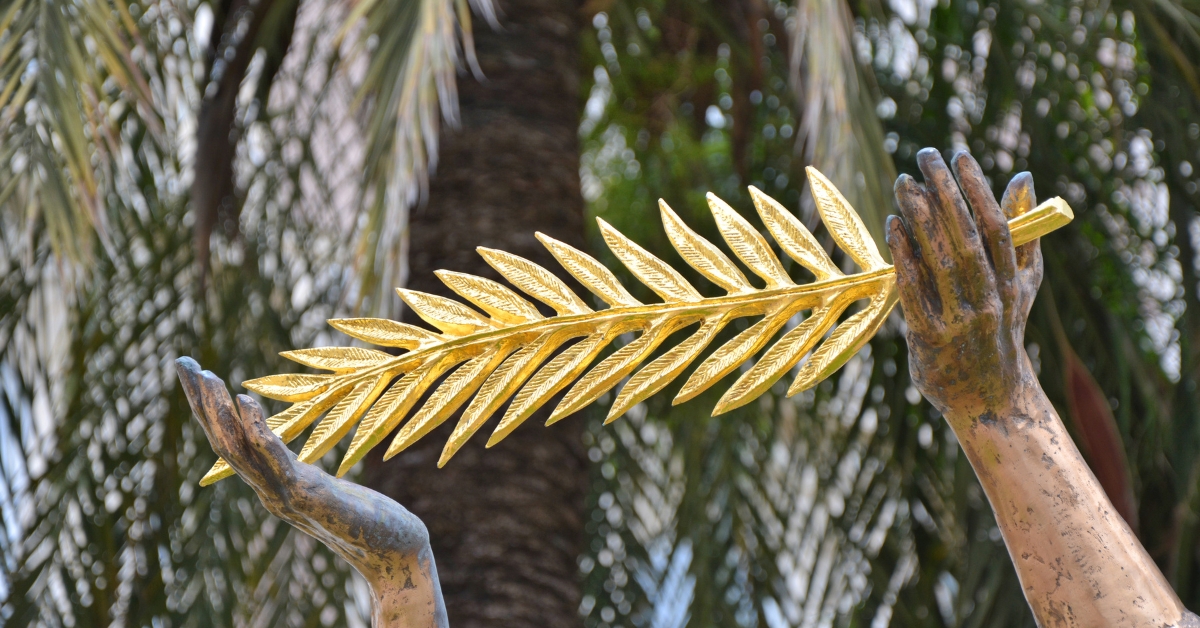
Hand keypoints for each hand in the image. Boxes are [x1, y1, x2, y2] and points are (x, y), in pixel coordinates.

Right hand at [175, 357, 448, 626]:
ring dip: (219, 413)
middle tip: (183, 362)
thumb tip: (282, 453)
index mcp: (270, 485)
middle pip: (222, 443)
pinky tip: (245, 399)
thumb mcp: (321, 490)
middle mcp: (269, 491)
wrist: (393, 550)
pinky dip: (255, 428)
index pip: (228, 443)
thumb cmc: (365, 518)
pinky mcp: (308, 496)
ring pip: (238, 451)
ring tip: (207, 377)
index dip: (207, 409)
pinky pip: (274, 459)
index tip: (191, 370)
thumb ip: (296, 473)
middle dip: (201, 402)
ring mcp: (284, 495)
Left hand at [885, 149, 1042, 418]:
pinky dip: (904, 256)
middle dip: (946, 192)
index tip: (960, 155)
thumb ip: (1023, 233)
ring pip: (940, 259)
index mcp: (1013, 283)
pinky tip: (892, 225)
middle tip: (925, 156)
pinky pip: (914, 290)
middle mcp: (989, 298)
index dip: (979, 189)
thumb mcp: (1022, 284)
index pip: (998, 226)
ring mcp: (960, 319)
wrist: (987, 397)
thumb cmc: (1000, 329)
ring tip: (904, 182)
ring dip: (920, 217)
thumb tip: (1022, 178)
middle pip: (967, 236)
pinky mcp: (930, 337)